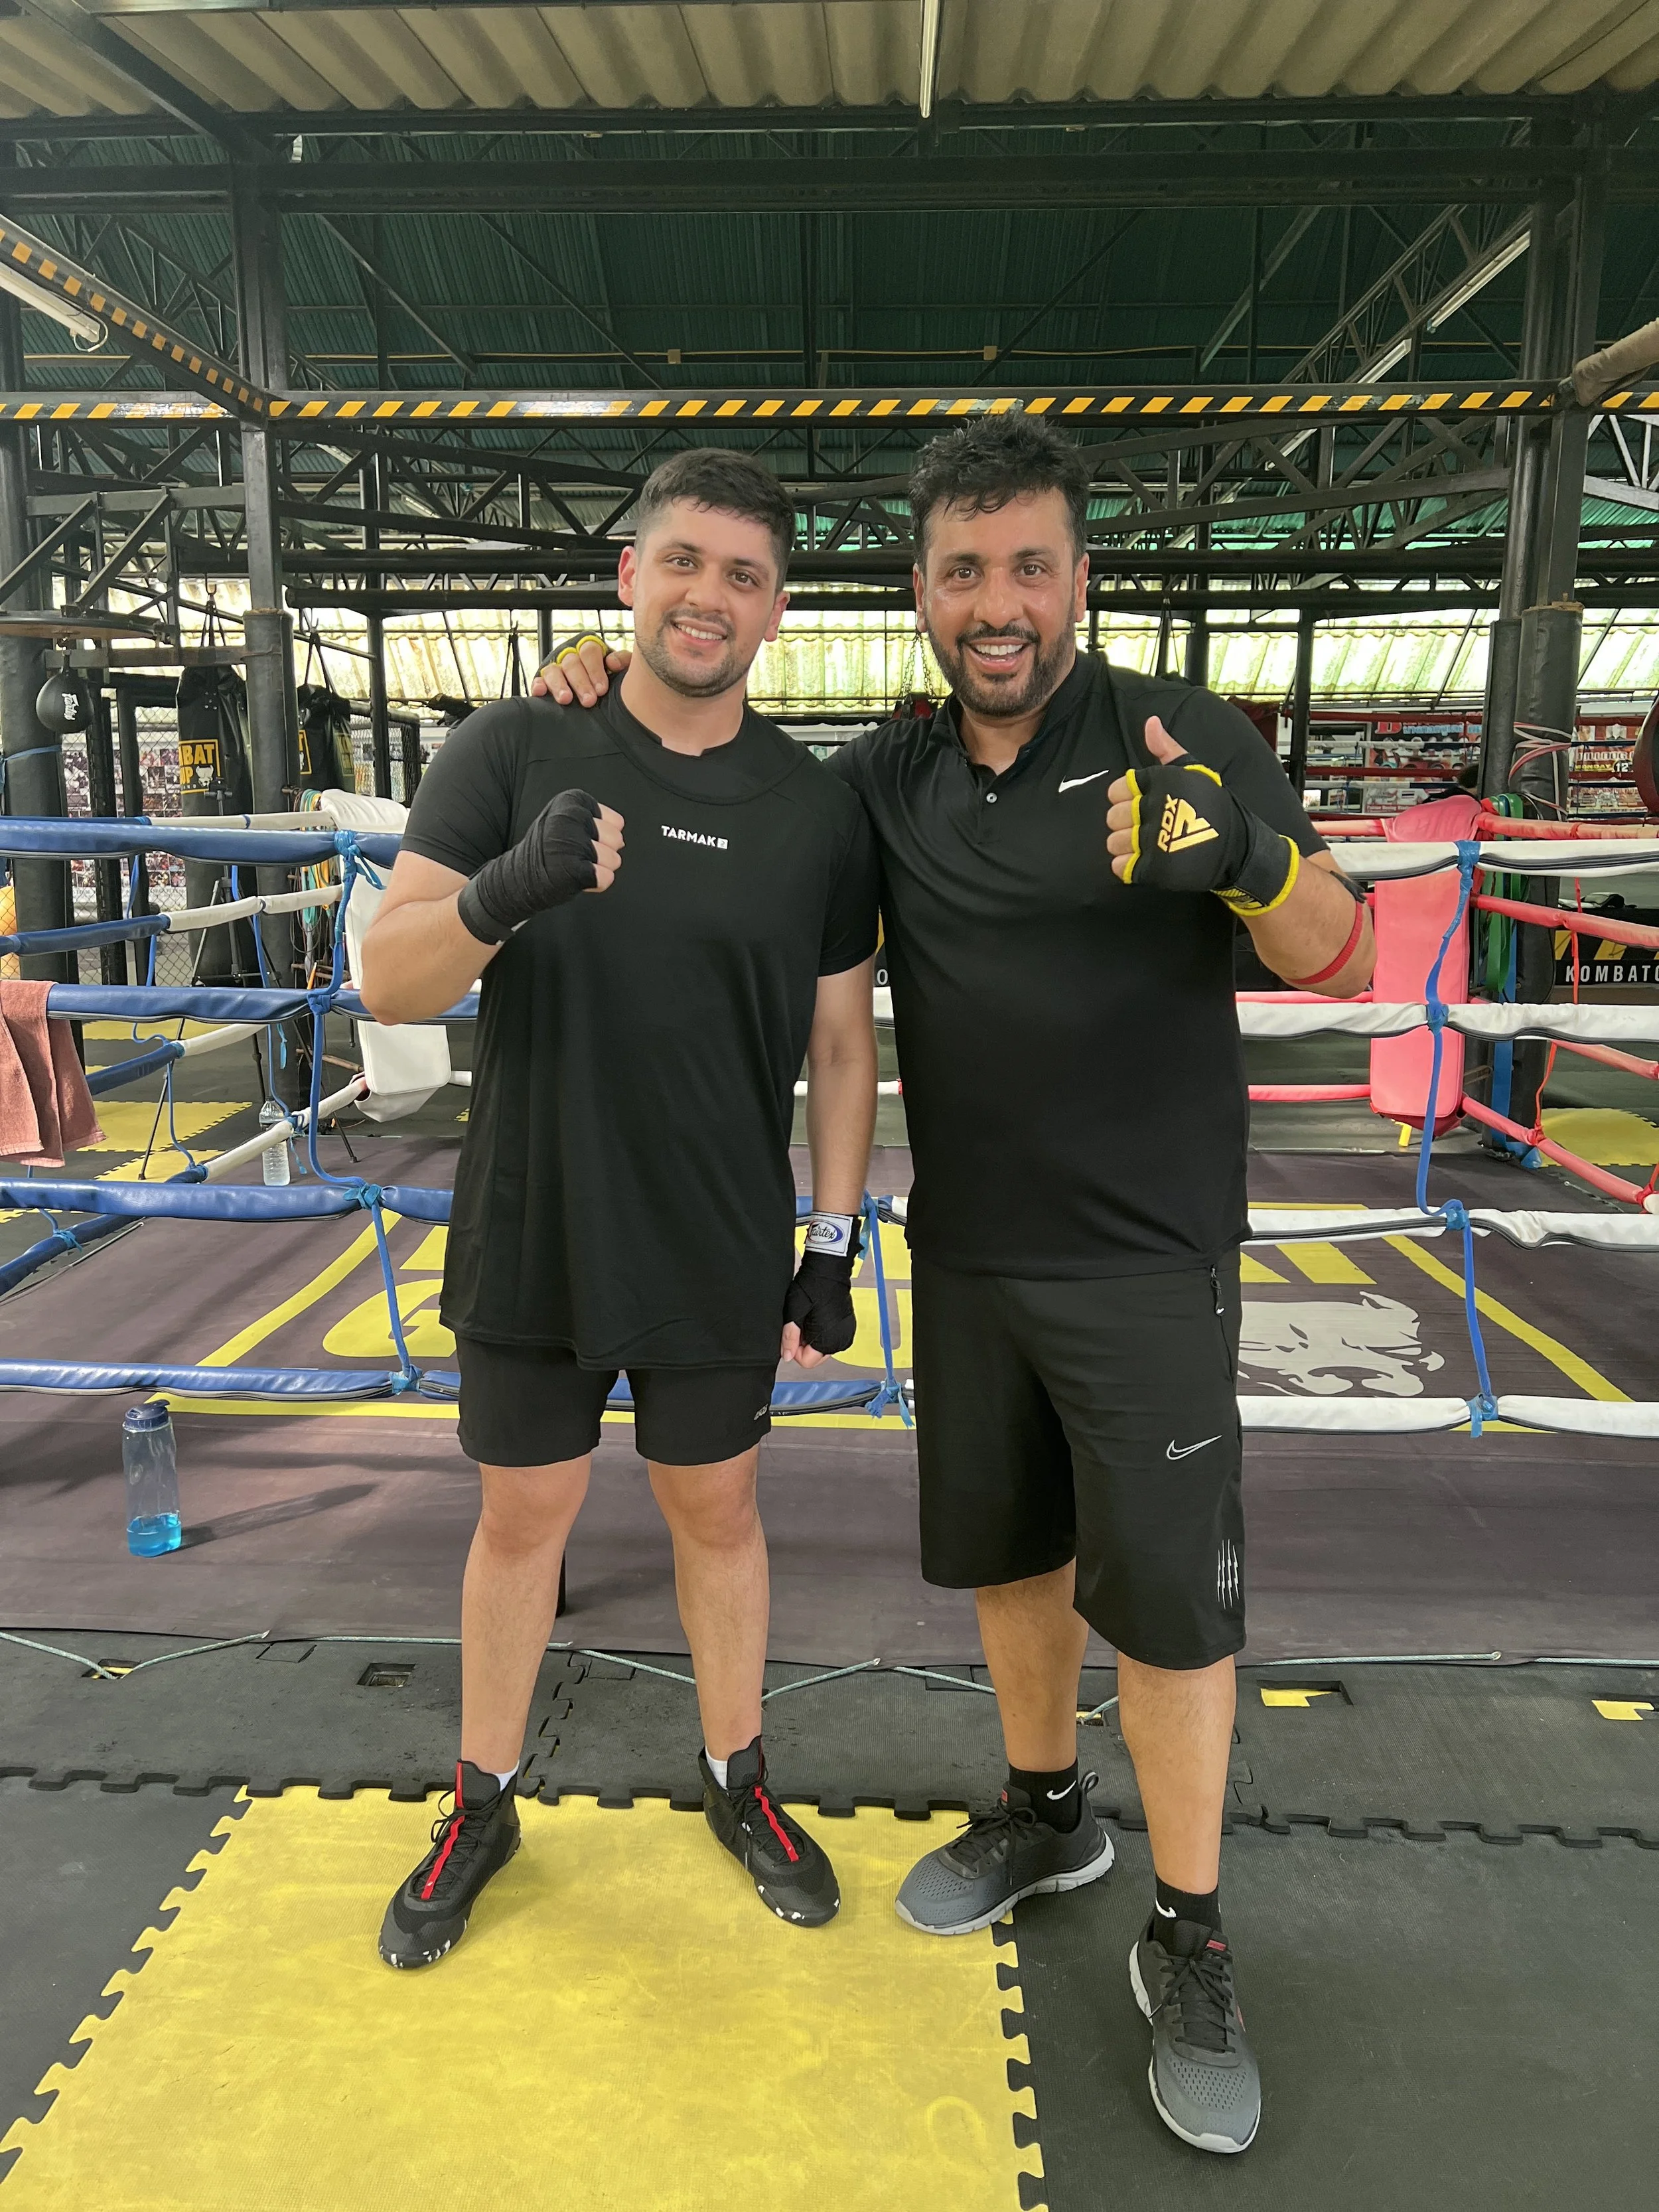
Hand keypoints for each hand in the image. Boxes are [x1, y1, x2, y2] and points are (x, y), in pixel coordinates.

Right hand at [457, 788, 625, 945]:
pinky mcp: (572, 869)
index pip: (617, 823)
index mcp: (572, 800)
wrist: (517, 877)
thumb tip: (621, 838)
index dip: (602, 837)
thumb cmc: (547, 850)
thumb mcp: (566, 821)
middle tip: (577, 855)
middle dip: (604, 853)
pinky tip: (576, 878)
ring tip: (575, 866)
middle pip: (618, 840)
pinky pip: (606, 878)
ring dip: (599, 869)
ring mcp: (570, 843)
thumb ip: (596, 821)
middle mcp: (570, 817)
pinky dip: (596, 884)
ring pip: (614, 860)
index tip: (579, 840)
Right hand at [532, 634, 630, 707]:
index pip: (589, 651)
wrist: (602, 698)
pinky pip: (539, 680)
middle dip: (580, 682)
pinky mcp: (544, 681)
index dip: (595, 669)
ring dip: (559, 685)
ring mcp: (556, 668)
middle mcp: (571, 656)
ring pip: (554, 671)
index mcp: (590, 650)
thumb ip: (624, 661)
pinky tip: (541, 692)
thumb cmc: (612, 680)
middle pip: (571, 663)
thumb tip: (612, 662)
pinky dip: (538, 685)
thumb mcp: (622, 669)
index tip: (602, 689)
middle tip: (589, 701)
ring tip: (566, 700)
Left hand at [781, 1252, 857, 1368]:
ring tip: (811, 1317)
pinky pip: (831, 1338)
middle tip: (802, 1323)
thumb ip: (789, 1338)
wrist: (829, 1269)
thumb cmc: (813, 1286)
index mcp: (829, 1340)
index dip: (795, 1349)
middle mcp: (841, 1340)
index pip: (807, 1362)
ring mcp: (846, 1333)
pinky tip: (819, 1316)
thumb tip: (786, 1356)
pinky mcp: (848, 1326)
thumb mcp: (794, 1313)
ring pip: (822, 1348)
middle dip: (804, 1344)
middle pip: (815, 1357)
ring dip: (813, 1337)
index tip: (794, 1332)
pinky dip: (822, 1331)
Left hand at [1106, 715, 1297, 915]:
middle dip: (1125, 823)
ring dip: (1125, 846)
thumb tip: (1150, 722)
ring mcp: (1153, 841)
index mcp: (1159, 785)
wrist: (1236, 847)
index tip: (1141, 803)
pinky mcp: (1155, 868)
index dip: (1124, 798)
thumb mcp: (1193, 771)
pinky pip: (1120, 867)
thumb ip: (1166, 748)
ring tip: (1146, 845)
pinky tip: (1145, 861)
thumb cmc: (1212, 807)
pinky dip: (1128, 867)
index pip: (1116, 789)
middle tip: (1146, 826)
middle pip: (1113, 817)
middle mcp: (1154, 811)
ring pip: (1114, 843)